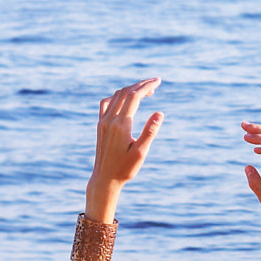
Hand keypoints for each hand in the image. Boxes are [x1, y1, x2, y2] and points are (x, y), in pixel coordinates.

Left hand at [87, 78, 163, 217]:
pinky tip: (125, 99)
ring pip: (117, 96)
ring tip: (146, 92)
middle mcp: (110, 120)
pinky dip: (118, 96)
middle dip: (141, 85)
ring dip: (131, 89)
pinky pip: (107, 102)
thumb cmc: (125, 168)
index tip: (158, 81)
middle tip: (155, 83)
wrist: (104, 179)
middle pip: (126, 92)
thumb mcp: (141, 152)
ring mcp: (103, 121)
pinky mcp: (100, 125)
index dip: (146, 86)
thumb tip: (160, 113)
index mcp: (121, 125)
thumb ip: (149, 131)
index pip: (134, 97)